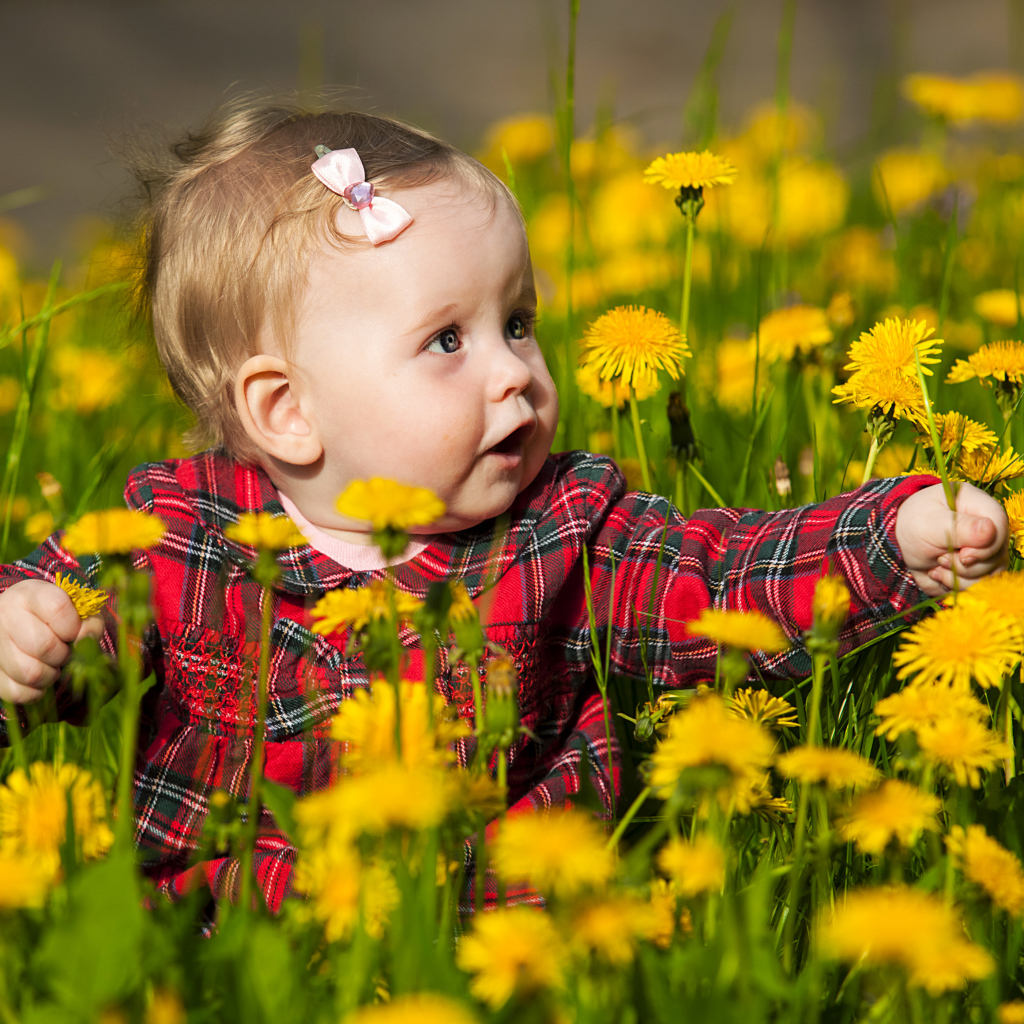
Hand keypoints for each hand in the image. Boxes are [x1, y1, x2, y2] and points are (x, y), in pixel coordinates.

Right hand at [0, 579, 105, 703]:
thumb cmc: (54, 618)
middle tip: (63, 651)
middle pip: (44, 646)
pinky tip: (38, 676)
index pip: (58, 608)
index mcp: (28, 594)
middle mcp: (4, 615)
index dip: (75, 627)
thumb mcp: (75, 609)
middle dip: (64, 655)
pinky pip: (19, 692)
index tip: (74, 632)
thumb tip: (85, 642)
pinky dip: (36, 691)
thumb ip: (89, 622)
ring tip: (51, 664)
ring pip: (32, 673)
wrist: (19, 625)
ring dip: (51, 675)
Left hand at [894, 481, 1008, 596]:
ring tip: (936, 564)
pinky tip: (938, 573)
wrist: (900, 544)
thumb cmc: (914, 525)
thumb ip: (958, 527)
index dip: (985, 546)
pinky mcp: (980, 569)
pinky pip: (978, 586)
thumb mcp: (928, 523)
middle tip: (940, 557)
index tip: (962, 555)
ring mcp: (988, 550)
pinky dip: (955, 585)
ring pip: (989, 575)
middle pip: (996, 556)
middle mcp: (989, 528)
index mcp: (977, 504)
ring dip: (958, 577)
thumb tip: (990, 530)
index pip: (999, 524)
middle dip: (964, 565)